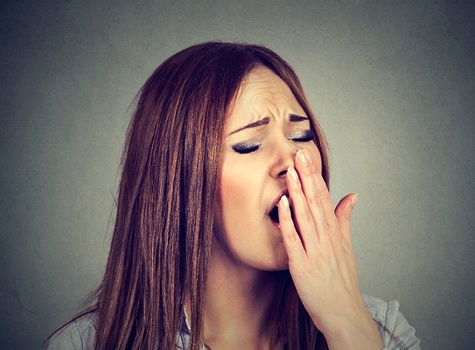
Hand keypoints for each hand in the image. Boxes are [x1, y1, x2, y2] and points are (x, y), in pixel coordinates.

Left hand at [278, 149, 383, 348]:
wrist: (344, 313)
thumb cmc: (342, 281)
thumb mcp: (347, 247)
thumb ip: (345, 219)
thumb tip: (352, 196)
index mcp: (336, 233)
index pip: (325, 198)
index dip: (315, 176)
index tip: (307, 157)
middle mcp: (326, 239)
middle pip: (316, 202)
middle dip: (307, 177)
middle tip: (298, 154)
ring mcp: (315, 251)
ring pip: (305, 217)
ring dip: (297, 193)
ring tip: (290, 172)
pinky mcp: (302, 266)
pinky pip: (294, 240)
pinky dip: (288, 221)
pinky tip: (282, 205)